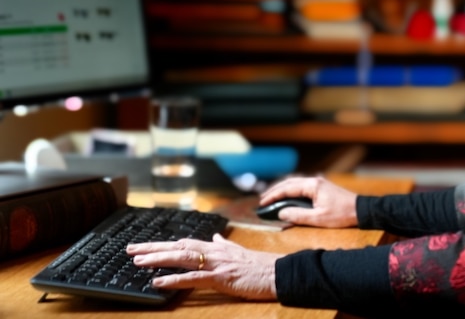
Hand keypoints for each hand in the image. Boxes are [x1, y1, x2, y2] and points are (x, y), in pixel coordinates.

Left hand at [127, 234, 277, 299]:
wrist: (279, 273)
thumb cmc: (261, 265)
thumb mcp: (240, 251)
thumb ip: (225, 244)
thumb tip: (214, 236)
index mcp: (216, 247)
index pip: (184, 242)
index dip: (163, 243)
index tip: (144, 245)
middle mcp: (214, 252)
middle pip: (178, 246)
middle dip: (153, 248)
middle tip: (131, 250)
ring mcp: (217, 264)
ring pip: (182, 257)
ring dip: (159, 259)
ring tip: (139, 262)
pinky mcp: (221, 278)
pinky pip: (193, 278)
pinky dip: (174, 280)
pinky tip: (159, 282)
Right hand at [259, 175, 357, 227]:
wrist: (361, 210)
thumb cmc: (341, 214)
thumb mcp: (318, 218)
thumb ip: (298, 215)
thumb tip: (281, 213)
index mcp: (312, 186)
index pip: (287, 188)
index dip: (273, 196)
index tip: (262, 203)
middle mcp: (314, 181)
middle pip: (289, 182)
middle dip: (275, 191)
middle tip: (262, 200)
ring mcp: (318, 183)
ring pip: (295, 183)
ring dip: (282, 190)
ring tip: (271, 198)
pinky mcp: (322, 187)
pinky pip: (302, 186)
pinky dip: (291, 190)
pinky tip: (287, 197)